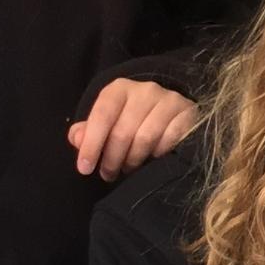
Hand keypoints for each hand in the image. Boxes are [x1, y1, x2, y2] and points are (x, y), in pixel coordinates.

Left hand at [67, 79, 197, 179]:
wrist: (170, 113)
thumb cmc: (130, 120)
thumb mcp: (106, 123)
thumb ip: (87, 131)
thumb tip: (77, 139)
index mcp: (119, 89)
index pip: (102, 116)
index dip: (91, 144)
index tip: (84, 168)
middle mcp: (145, 90)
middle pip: (122, 131)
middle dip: (112, 159)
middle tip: (108, 174)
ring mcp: (169, 100)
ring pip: (145, 139)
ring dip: (133, 160)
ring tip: (128, 168)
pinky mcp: (187, 113)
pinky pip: (169, 140)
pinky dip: (158, 154)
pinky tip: (152, 158)